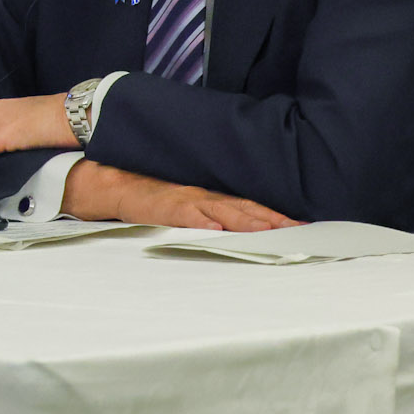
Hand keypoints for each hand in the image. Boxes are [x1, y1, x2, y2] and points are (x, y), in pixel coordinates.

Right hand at [61, 161, 298, 230]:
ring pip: (222, 211)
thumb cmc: (149, 198)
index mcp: (208, 197)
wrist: (111, 184)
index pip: (248, 205)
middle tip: (299, 230)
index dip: (275, 214)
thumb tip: (236, 229)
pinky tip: (216, 229)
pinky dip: (202, 222)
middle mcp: (201, 196)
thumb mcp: (184, 203)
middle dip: (272, 219)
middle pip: (243, 208)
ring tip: (270, 230)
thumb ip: (209, 212)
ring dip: (247, 221)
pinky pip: (186, 216)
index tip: (302, 224)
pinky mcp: (164, 208)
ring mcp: (183, 201)